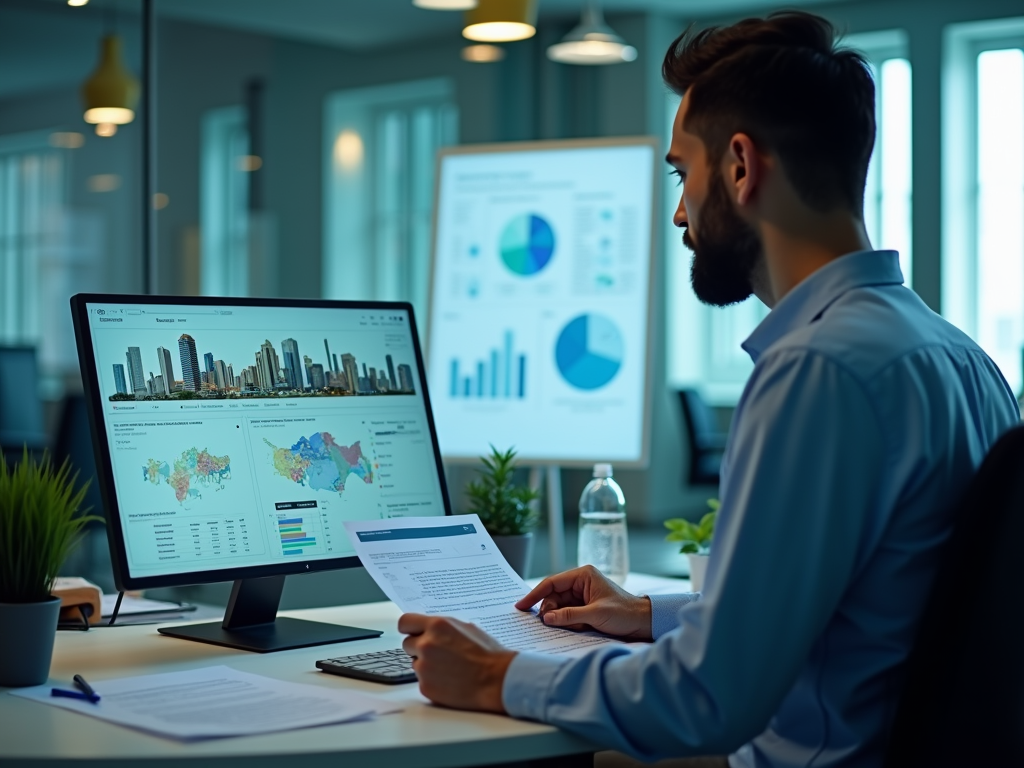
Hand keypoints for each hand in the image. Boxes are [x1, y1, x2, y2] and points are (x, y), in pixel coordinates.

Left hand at [398, 613, 515, 712]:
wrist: (496, 681)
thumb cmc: (487, 654)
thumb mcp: (467, 628)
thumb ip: (443, 628)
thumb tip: (430, 628)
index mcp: (436, 626)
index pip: (405, 622)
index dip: (409, 628)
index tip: (413, 632)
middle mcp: (426, 645)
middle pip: (407, 644)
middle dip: (418, 648)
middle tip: (437, 653)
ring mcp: (423, 667)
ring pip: (415, 663)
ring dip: (426, 665)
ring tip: (449, 668)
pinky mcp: (425, 687)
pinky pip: (422, 681)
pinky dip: (432, 681)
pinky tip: (450, 681)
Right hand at [515, 565, 652, 640]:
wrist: (643, 623)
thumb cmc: (624, 613)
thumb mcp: (595, 614)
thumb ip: (569, 616)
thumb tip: (547, 618)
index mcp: (583, 575)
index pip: (552, 583)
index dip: (534, 594)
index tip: (521, 606)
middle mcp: (581, 583)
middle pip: (553, 597)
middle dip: (551, 611)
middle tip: (548, 624)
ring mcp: (582, 596)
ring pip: (559, 607)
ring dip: (561, 619)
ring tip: (572, 627)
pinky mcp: (585, 608)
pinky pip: (568, 615)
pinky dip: (568, 623)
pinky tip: (577, 628)